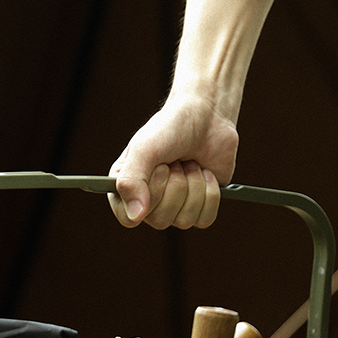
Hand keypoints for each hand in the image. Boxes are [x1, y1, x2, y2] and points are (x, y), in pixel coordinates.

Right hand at [107, 93, 237, 229]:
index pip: (128, 219)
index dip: (147, 197)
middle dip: (175, 186)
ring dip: (193, 186)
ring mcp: (176, 207)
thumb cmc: (170, 128)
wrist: (207, 116)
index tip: (158, 169)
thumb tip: (136, 217)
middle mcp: (149, 202)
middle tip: (175, 162)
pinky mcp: (200, 208)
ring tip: (190, 164)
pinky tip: (205, 173)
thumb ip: (131, 181)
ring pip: (184, 220)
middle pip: (160, 220)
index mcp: (127, 188)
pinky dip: (210, 194)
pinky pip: (204, 219)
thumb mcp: (144, 149)